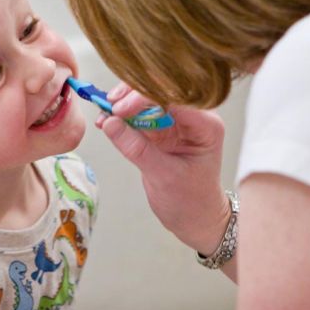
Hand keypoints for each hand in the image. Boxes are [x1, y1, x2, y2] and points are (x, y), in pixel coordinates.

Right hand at [98, 82, 231, 254]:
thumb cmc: (191, 201)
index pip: (175, 96)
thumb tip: (109, 123)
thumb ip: (137, 148)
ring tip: (104, 113)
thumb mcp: (163, 176)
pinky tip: (106, 121)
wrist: (196, 219)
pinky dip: (122, 116)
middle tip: (109, 107)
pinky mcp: (160, 129)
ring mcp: (176, 121)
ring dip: (123, 103)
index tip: (120, 109)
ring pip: (147, 99)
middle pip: (160, 90)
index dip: (145, 96)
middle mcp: (193, 117)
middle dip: (132, 95)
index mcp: (205, 124)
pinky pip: (138, 114)